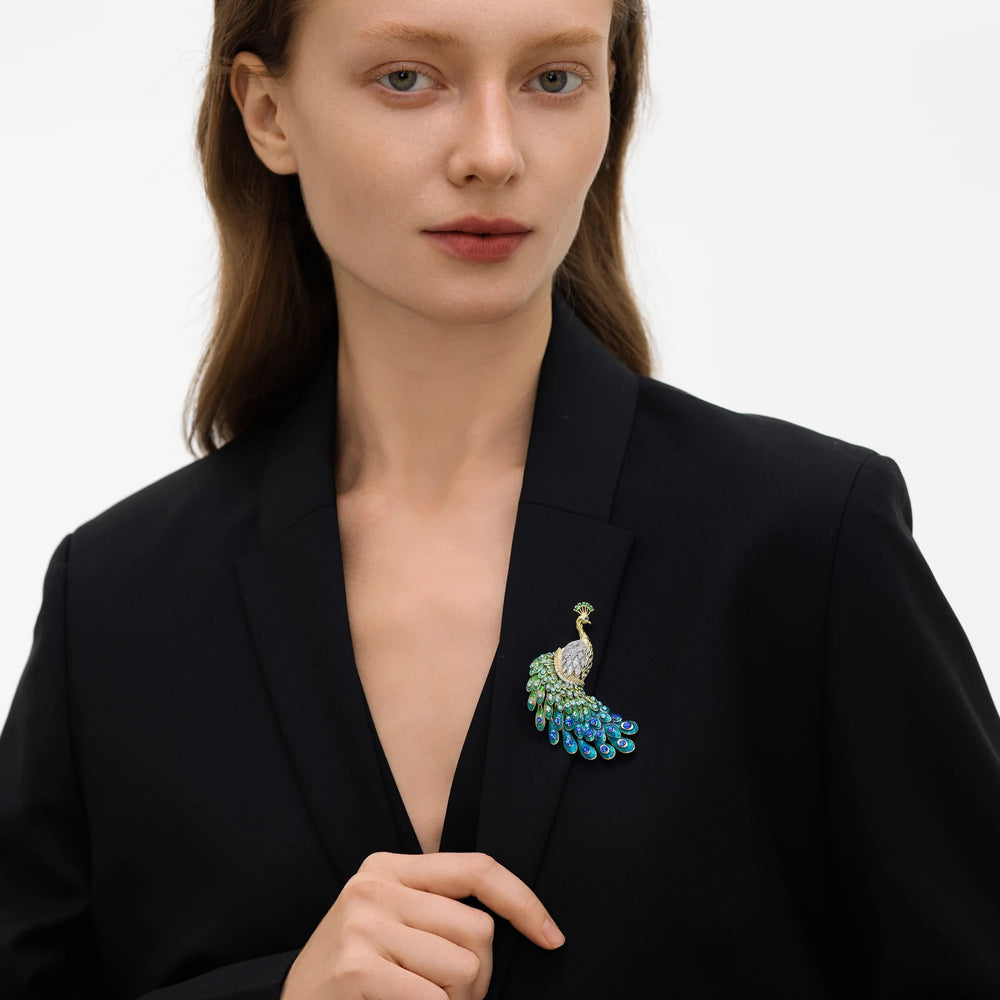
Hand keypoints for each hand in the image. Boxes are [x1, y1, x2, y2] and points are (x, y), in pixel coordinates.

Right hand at [280, 851, 563, 999]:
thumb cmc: (355, 975)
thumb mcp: (392, 924)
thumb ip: (439, 909)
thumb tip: (527, 920)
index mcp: (389, 867)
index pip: (477, 869)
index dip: (524, 902)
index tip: (552, 937)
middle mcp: (375, 886)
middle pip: (478, 929)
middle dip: (478, 977)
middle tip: (445, 997)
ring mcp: (363, 925)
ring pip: (463, 968)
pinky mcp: (358, 968)